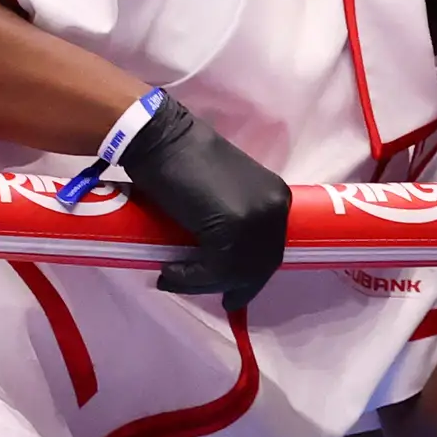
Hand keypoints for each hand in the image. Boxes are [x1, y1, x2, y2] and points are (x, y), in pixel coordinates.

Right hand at [123, 92, 290, 307]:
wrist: (159, 138)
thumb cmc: (181, 161)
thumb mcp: (223, 194)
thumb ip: (234, 222)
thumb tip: (225, 266)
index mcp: (277, 198)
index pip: (270, 250)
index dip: (251, 276)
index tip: (233, 293)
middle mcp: (275, 207)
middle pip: (258, 266)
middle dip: (234, 286)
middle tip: (213, 299)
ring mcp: (257, 217)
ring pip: (235, 272)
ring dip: (202, 283)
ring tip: (173, 278)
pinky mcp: (233, 226)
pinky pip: (215, 268)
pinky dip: (190, 277)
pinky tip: (169, 273)